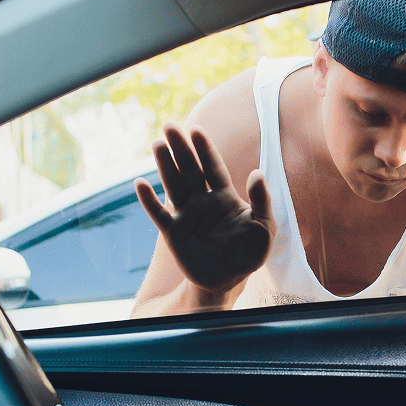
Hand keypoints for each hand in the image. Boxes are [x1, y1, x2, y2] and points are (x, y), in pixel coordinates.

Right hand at [136, 123, 275, 294]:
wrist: (230, 279)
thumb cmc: (250, 253)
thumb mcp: (264, 227)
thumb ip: (261, 201)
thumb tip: (257, 173)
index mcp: (225, 197)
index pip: (213, 167)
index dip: (205, 150)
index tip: (196, 131)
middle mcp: (203, 201)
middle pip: (190, 170)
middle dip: (181, 148)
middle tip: (170, 126)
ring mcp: (187, 215)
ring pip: (173, 185)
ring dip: (165, 166)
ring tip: (157, 144)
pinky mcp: (174, 233)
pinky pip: (158, 214)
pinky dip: (149, 201)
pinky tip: (140, 184)